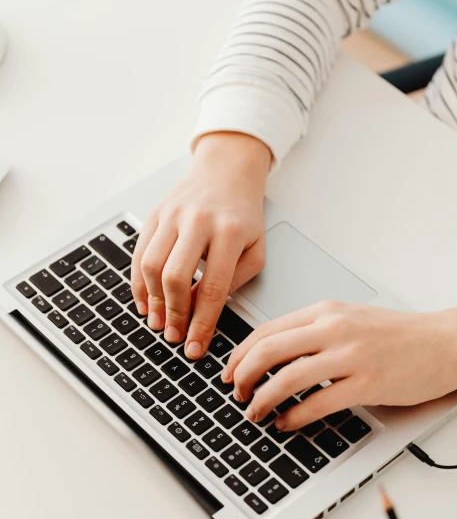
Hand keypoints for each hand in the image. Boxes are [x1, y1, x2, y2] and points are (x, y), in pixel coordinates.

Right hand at [131, 132, 270, 357]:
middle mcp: (198, 221)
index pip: (213, 288)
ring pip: (151, 266)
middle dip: (174, 315)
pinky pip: (139, 254)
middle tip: (175, 337)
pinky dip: (139, 283)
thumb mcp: (255, 249)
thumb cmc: (243, 215)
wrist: (226, 171)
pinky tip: (145, 302)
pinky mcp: (154, 215)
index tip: (195, 347)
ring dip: (152, 301)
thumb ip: (233, 282)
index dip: (202, 323)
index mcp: (229, 232)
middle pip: (175, 277)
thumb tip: (203, 314)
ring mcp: (172, 216)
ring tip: (159, 322)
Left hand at [222, 301, 456, 430]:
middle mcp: (333, 328)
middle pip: (268, 351)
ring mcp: (350, 356)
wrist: (444, 341)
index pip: (266, 330)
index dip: (240, 354)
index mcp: (325, 311)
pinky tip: (286, 423)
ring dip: (262, 400)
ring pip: (286, 378)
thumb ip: (313, 330)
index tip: (229, 371)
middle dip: (242, 376)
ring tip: (255, 413)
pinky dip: (294, 417)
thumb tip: (272, 355)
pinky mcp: (367, 384)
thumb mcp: (350, 318)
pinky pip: (317, 404)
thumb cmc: (397, 334)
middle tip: (236, 394)